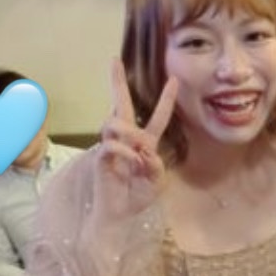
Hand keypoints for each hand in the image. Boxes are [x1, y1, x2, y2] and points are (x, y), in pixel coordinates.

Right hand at [93, 59, 178, 222]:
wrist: (119, 215)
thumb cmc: (137, 197)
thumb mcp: (157, 182)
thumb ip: (157, 166)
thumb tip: (146, 150)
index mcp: (145, 144)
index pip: (157, 118)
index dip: (166, 99)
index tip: (174, 79)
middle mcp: (127, 141)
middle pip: (122, 106)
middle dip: (117, 82)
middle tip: (114, 61)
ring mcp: (112, 147)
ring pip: (114, 122)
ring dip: (130, 131)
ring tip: (140, 147)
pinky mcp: (101, 158)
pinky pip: (110, 145)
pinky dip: (124, 150)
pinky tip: (134, 160)